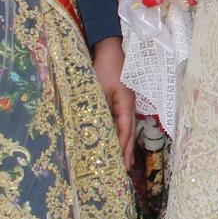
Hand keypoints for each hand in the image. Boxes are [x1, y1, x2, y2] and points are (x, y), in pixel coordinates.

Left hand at [90, 37, 135, 165]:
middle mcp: (130, 106)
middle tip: (124, 170)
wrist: (112, 48)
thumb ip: (95, 107)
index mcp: (126, 104)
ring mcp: (129, 103)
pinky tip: (121, 141)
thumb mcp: (97, 88)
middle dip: (127, 151)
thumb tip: (87, 127)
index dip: (122, 147)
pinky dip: (124, 134)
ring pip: (129, 128)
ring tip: (126, 162)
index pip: (125, 130)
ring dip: (127, 145)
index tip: (120, 162)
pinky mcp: (124, 101)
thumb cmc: (105, 67)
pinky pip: (125, 121)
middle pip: (130, 132)